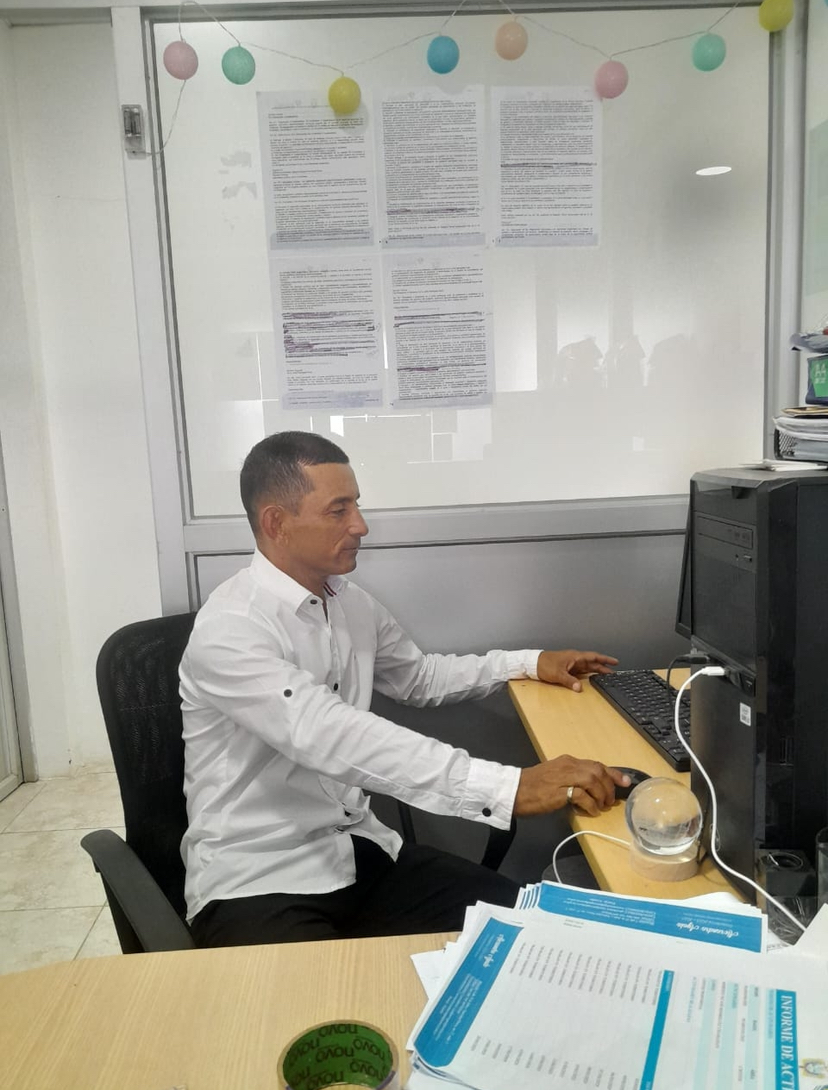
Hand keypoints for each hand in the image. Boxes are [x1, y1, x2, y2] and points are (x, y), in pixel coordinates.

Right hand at [514, 756, 629, 817]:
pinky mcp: (558, 791)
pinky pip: (582, 795)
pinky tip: (591, 812)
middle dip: (609, 786)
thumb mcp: (555, 776)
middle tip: (610, 801)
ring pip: (592, 780)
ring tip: (601, 806)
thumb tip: (591, 789)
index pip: (596, 764)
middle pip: (598, 771)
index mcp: (567, 761)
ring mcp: (562, 777)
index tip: (625, 782)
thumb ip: (572, 778)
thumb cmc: (533, 786)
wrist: (513, 791)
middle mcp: (567, 766)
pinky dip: (590, 804)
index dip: (613, 773)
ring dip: (601, 795)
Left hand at [536, 649, 617, 692]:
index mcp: (575, 657)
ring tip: (607, 677)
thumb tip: (580, 688)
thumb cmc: (545, 665)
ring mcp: (571, 664)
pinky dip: (588, 675)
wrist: (533, 664)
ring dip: (596, 672)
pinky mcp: (567, 669)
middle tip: (614, 674)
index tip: (615, 662)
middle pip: (592, 663)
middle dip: (603, 668)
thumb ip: (569, 681)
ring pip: (587, 668)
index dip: (605, 659)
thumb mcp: (557, 674)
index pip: (593, 657)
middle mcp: (575, 659)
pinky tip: (592, 679)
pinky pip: (581, 672)